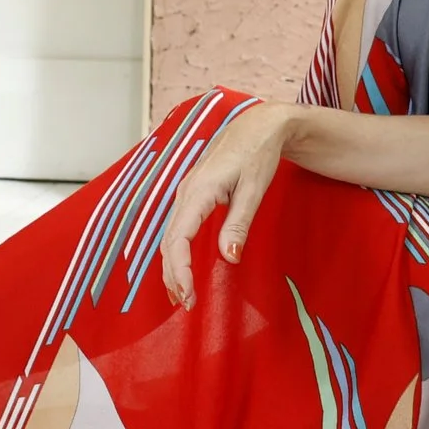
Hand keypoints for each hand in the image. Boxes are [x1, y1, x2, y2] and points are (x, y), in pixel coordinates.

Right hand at [159, 102, 293, 307]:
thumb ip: (239, 222)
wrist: (259, 124)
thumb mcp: (254, 188)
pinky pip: (177, 227)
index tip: (188, 295)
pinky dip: (177, 250)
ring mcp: (186, 192)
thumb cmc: (258, 152)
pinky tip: (183, 265)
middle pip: (169, 241)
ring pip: (170, 235)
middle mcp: (185, 192)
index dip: (180, 270)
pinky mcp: (192, 193)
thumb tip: (229, 256)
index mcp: (198, 191)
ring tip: (182, 292)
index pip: (178, 239)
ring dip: (173, 265)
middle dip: (173, 275)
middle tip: (187, 304)